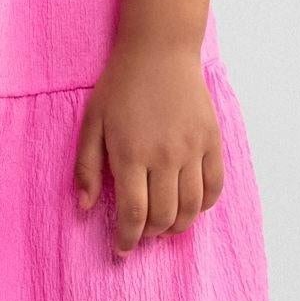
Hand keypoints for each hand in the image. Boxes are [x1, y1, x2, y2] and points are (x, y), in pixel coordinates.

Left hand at [73, 38, 225, 256]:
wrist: (160, 50)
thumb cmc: (120, 85)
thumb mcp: (92, 123)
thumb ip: (86, 167)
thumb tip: (85, 208)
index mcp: (131, 154)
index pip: (133, 214)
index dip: (127, 240)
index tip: (121, 250)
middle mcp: (165, 156)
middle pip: (163, 217)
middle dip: (150, 235)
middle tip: (140, 235)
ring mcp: (193, 149)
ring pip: (191, 208)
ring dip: (177, 226)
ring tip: (163, 226)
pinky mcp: (212, 141)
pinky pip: (214, 187)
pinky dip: (203, 206)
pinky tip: (189, 206)